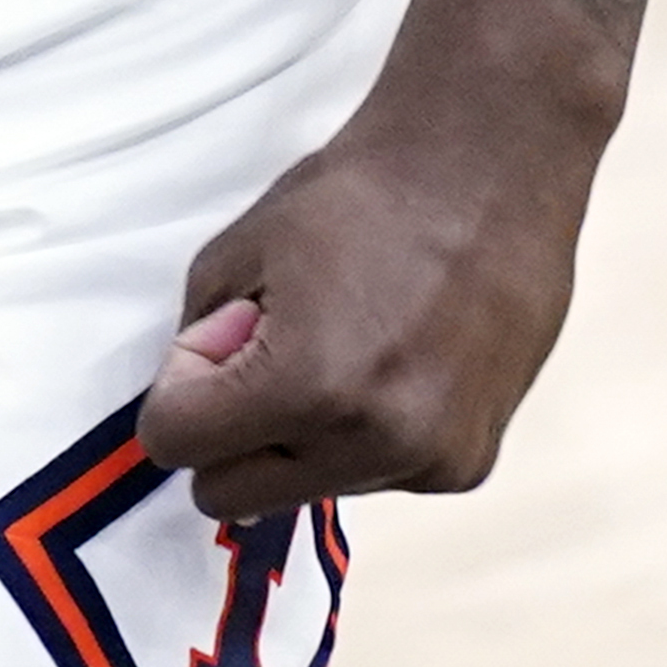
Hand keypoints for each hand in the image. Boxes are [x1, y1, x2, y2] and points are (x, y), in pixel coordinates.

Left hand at [144, 92, 596, 519]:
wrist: (489, 172)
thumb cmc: (362, 194)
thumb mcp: (238, 250)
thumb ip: (196, 336)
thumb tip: (197, 393)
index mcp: (305, 386)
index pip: (178, 445)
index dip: (180, 389)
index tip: (219, 339)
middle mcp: (373, 443)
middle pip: (234, 494)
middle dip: (229, 431)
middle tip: (269, 348)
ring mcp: (429, 461)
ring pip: (305, 488)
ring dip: (300, 436)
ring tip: (346, 344)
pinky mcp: (467, 465)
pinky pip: (373, 476)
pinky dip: (362, 435)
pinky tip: (394, 362)